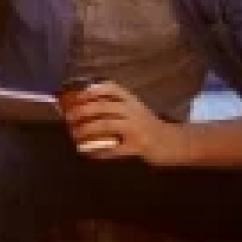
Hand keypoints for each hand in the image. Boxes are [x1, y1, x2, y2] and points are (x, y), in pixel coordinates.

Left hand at [61, 81, 183, 165]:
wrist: (173, 143)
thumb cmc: (148, 126)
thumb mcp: (134, 110)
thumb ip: (115, 106)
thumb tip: (83, 106)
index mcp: (132, 100)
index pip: (112, 88)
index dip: (92, 90)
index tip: (77, 95)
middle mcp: (134, 111)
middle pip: (103, 106)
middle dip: (82, 111)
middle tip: (68, 117)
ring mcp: (137, 128)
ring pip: (105, 125)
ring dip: (86, 130)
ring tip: (75, 135)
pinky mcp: (139, 146)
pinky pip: (114, 149)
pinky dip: (99, 152)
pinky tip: (90, 154)